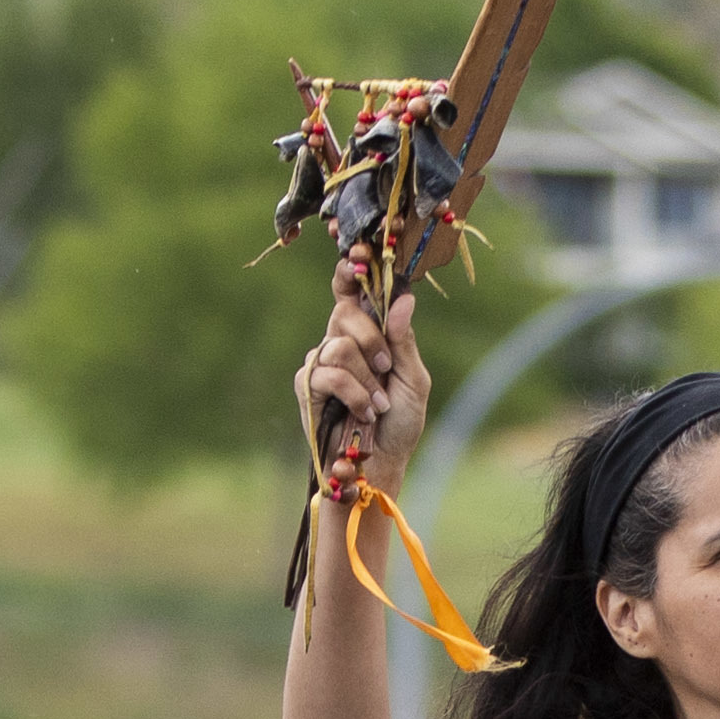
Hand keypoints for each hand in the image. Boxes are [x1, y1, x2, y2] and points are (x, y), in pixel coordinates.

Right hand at [295, 253, 430, 498]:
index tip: (357, 255)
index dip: (350, 271)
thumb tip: (403, 297)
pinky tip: (363, 410)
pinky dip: (352, 392)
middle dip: (372, 339)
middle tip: (387, 367)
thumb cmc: (400, 422)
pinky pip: (327, 373)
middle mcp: (341, 341)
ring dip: (366, 378)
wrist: (381, 462)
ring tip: (378, 403)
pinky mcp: (306, 386)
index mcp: (367, 332)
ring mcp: (321, 362)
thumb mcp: (413, 378)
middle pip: (345, 311)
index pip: (352, 291)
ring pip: (339, 345)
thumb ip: (403, 339)